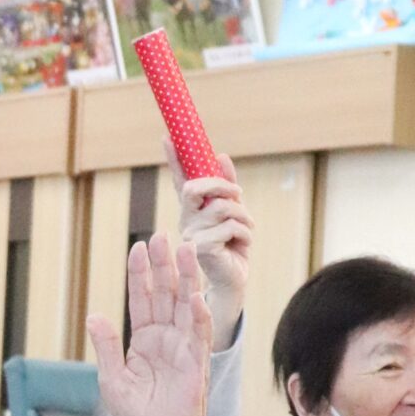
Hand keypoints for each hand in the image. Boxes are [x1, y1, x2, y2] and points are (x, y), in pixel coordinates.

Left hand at [87, 232, 212, 415]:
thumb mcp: (113, 379)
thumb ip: (106, 346)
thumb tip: (94, 315)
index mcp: (144, 340)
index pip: (142, 299)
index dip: (140, 274)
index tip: (139, 247)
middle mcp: (166, 339)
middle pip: (165, 294)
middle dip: (164, 265)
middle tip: (163, 235)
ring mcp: (183, 349)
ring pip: (185, 305)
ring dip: (186, 278)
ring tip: (186, 249)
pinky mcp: (196, 365)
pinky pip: (198, 336)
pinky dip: (197, 315)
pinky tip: (194, 294)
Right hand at [170, 144, 250, 348]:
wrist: (236, 279)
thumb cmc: (233, 246)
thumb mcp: (234, 212)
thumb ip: (227, 186)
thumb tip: (221, 155)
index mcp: (192, 209)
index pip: (181, 178)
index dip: (173, 157)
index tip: (168, 136)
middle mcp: (186, 220)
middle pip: (197, 188)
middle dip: (222, 185)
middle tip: (238, 194)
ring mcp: (190, 235)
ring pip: (222, 207)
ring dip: (243, 217)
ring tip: (246, 230)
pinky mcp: (201, 249)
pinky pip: (229, 227)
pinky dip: (244, 234)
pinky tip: (241, 245)